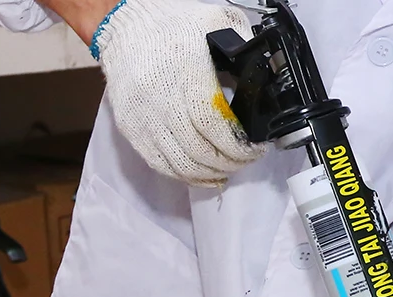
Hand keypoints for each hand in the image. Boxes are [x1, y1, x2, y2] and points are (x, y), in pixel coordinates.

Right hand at [90, 0, 264, 185]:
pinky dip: (188, 176)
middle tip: (245, 159)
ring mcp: (145, 118)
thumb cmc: (174, 25)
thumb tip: (267, 79)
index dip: (239, 146)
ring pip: (184, 165)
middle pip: (202, 152)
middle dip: (231, 163)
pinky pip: (163, 166)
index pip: (215, 126)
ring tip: (227, 167)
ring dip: (212, 173)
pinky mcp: (133, 130)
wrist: (125, 25)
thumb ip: (244, 50)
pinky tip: (205, 174)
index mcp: (186, 73)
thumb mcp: (217, 23)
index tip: (255, 148)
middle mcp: (162, 100)